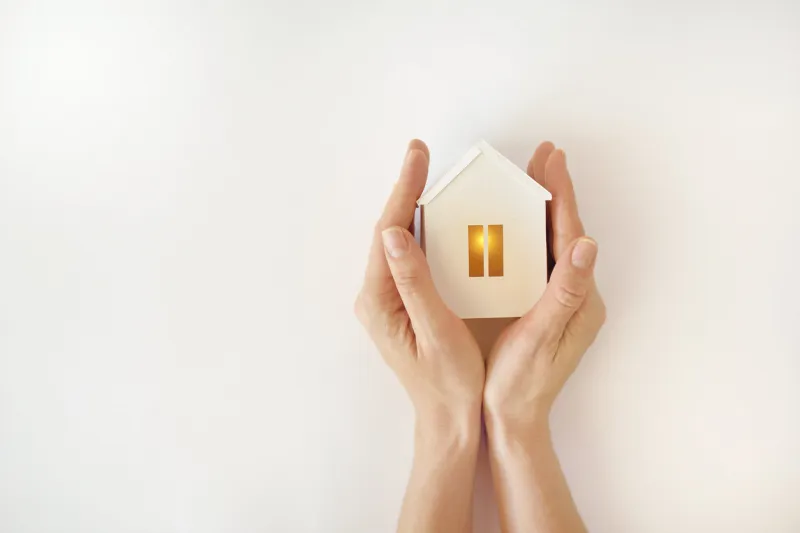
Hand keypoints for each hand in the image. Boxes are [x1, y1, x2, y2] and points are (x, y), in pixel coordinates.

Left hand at [355, 140, 483, 427]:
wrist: (448, 420)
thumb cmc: (448, 384)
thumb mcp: (436, 332)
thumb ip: (414, 283)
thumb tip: (394, 233)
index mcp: (380, 301)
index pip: (389, 232)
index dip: (404, 190)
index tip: (419, 156)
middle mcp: (377, 296)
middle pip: (391, 230)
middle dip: (407, 190)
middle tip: (423, 153)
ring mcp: (388, 299)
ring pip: (400, 241)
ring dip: (414, 207)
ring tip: (431, 174)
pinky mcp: (402, 303)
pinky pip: (410, 257)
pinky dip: (424, 232)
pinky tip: (439, 217)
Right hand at [484, 142, 605, 429]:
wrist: (513, 420)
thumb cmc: (520, 383)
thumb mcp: (541, 337)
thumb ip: (565, 292)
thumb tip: (588, 245)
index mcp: (579, 300)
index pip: (571, 236)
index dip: (560, 195)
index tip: (550, 159)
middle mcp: (575, 295)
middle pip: (565, 232)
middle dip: (554, 192)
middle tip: (544, 155)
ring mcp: (560, 300)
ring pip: (552, 243)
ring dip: (542, 208)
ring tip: (530, 177)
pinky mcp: (543, 305)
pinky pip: (539, 259)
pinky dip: (529, 233)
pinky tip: (513, 222)